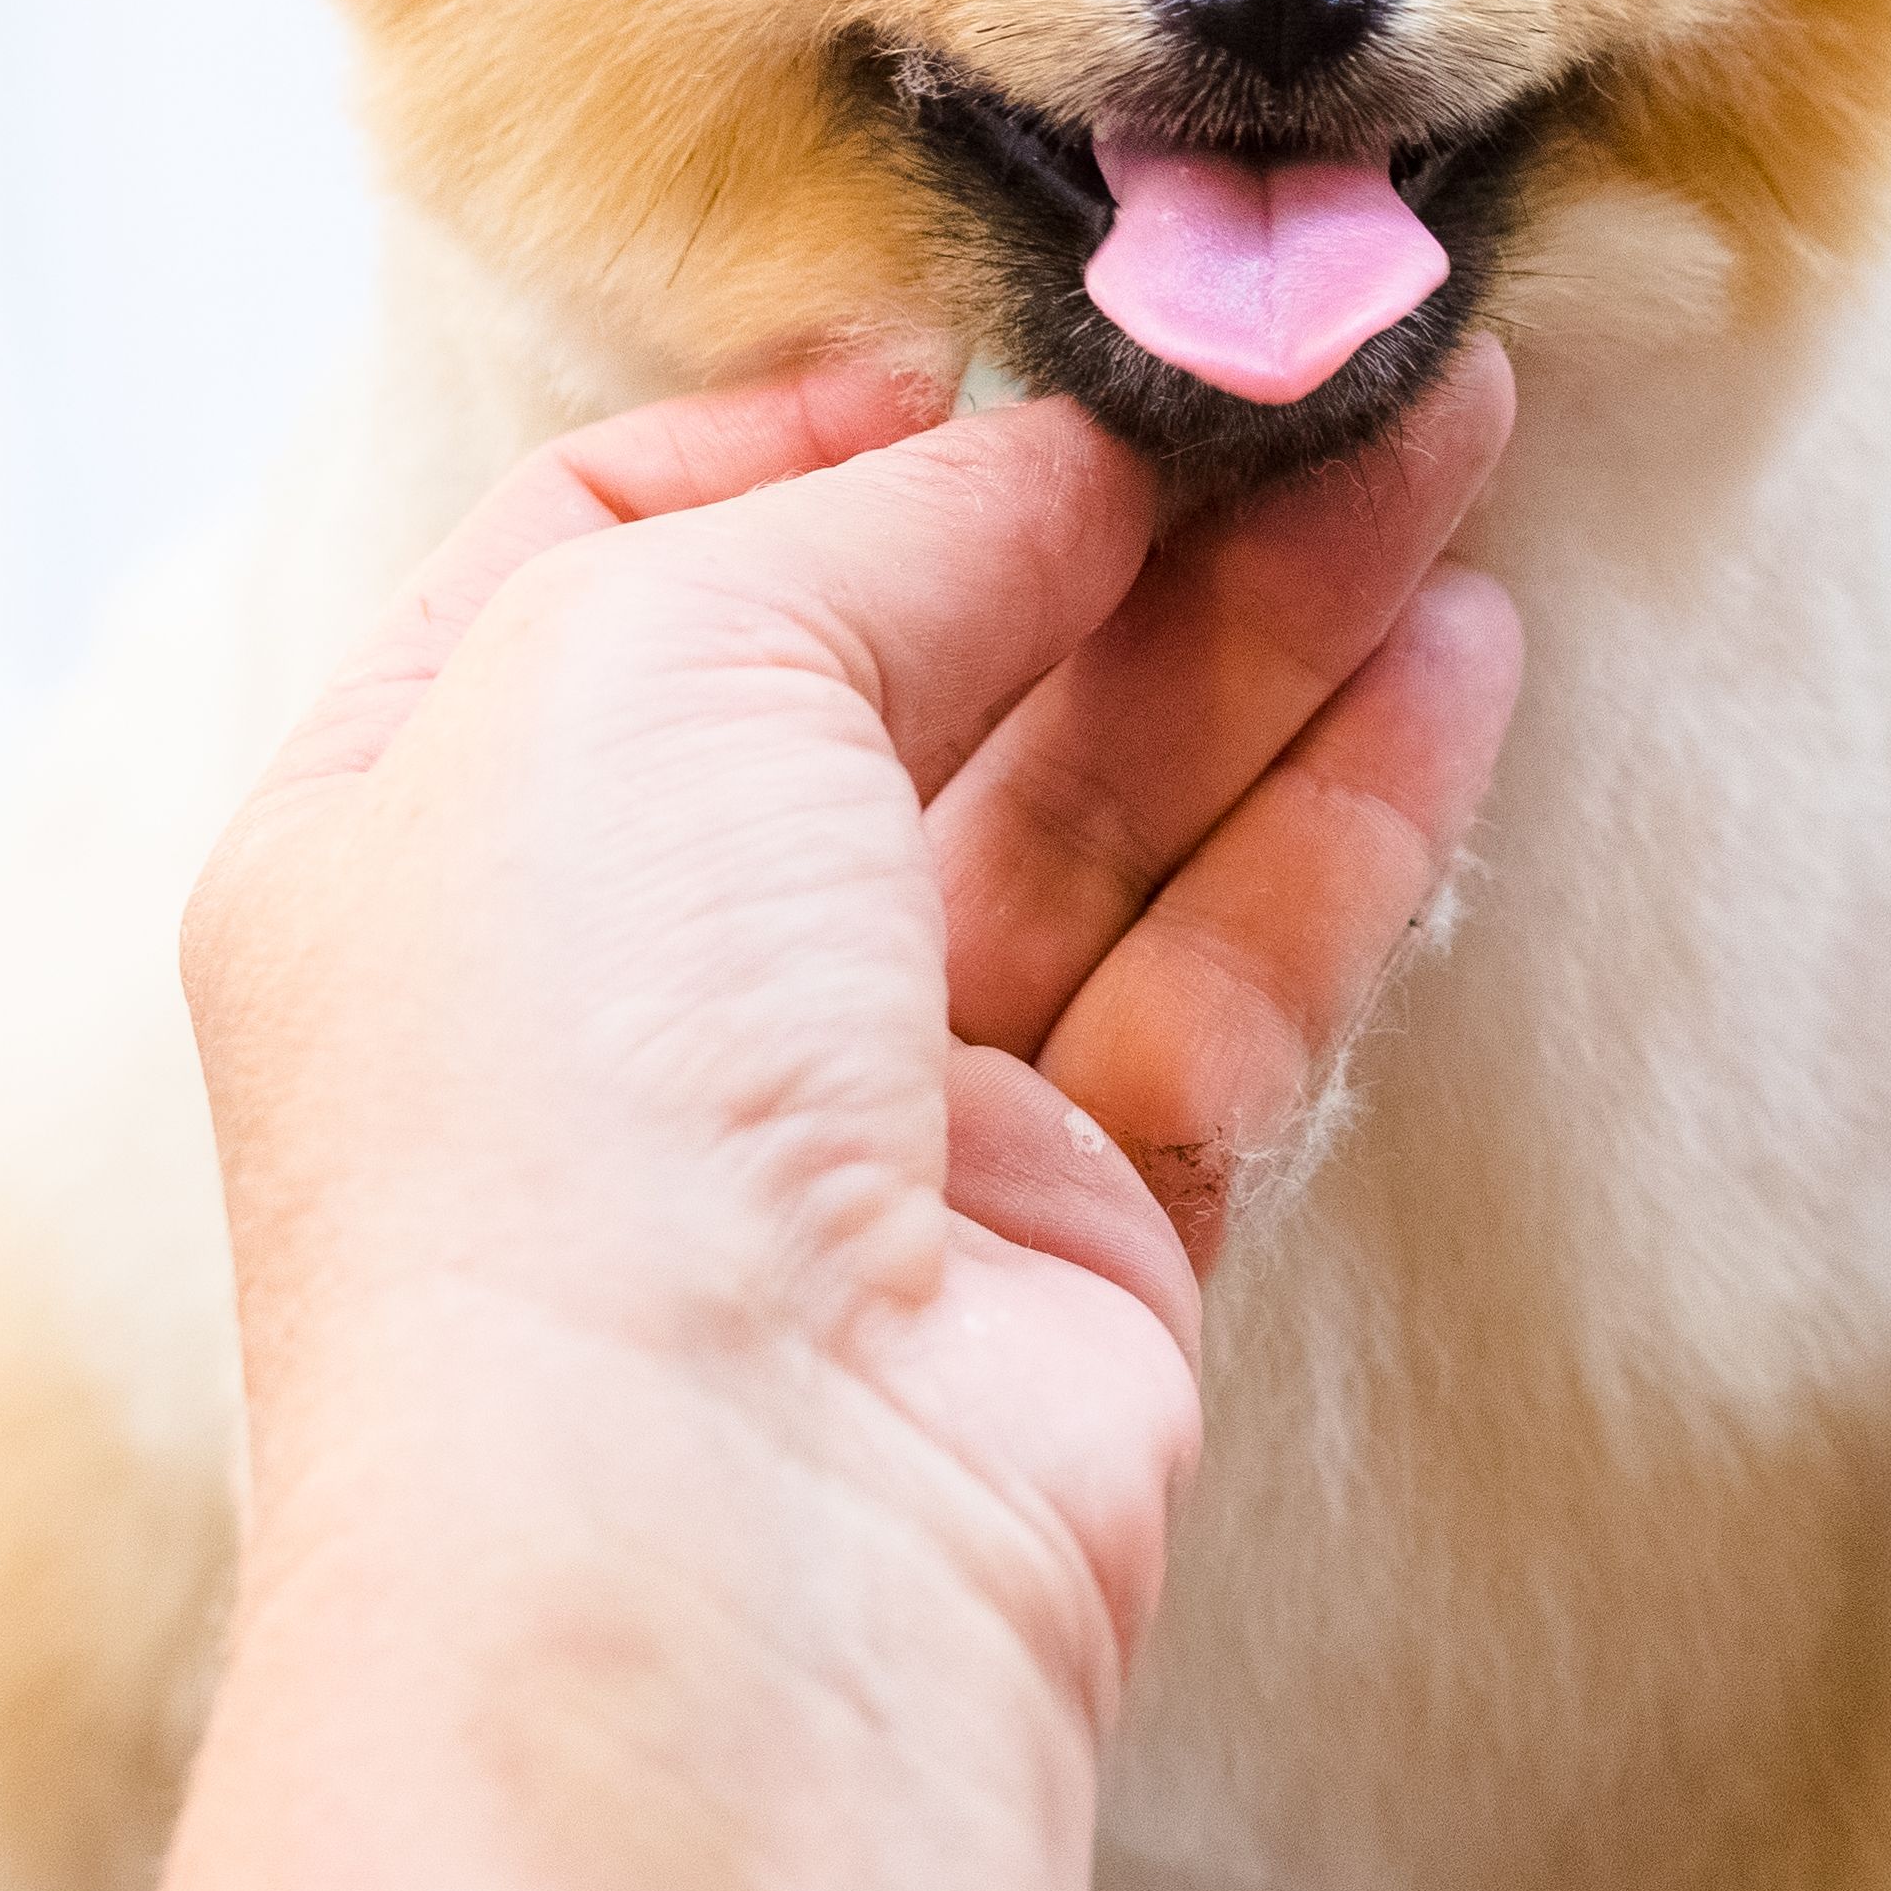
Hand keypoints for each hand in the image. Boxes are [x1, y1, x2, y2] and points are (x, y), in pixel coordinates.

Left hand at [121, 351, 1513, 1890]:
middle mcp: (628, 972)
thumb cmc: (578, 1090)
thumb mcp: (658, 663)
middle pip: (915, 668)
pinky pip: (1218, 988)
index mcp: (431, 819)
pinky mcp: (1060, 1247)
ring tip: (1451, 435)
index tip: (1020, 328)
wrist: (710, 1563)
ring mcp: (848, 1122)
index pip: (621, 551)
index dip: (821, 426)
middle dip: (1125, 503)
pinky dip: (1338, 824)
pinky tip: (1458, 666)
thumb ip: (881, 522)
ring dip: (1276, 623)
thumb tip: (1059, 444)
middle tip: (1335, 356)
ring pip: (1098, 813)